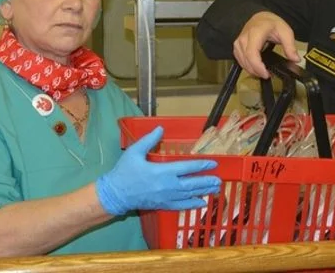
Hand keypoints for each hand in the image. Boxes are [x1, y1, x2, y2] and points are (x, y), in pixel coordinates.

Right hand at [96, 126, 220, 215]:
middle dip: (206, 181)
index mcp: (162, 171)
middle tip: (219, 180)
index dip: (201, 165)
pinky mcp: (163, 205)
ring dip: (203, 192)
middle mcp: (168, 185)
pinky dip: (192, 205)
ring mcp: (166, 197)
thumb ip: (149, 139)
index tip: (213, 164)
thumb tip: (161, 128)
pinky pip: (181, 206)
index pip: (187, 167)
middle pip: (192, 183)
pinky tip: (201, 203)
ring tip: (215, 189)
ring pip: (189, 195)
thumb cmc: (124, 171)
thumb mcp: (134, 151)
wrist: (115, 194)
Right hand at [233, 12, 298, 78]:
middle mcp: (244, 38)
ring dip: (252, 70)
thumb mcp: (285, 31)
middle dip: (257, 71)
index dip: (258, 67)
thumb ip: (290, 46)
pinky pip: (240, 60)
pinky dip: (248, 66)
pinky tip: (256, 68)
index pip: (252, 53)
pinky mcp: (237, 47)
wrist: (261, 17)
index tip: (266, 74)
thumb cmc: (271, 23)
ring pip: (242, 62)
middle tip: (269, 74)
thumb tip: (295, 59)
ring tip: (264, 72)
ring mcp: (239, 42)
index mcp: (255, 33)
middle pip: (246, 60)